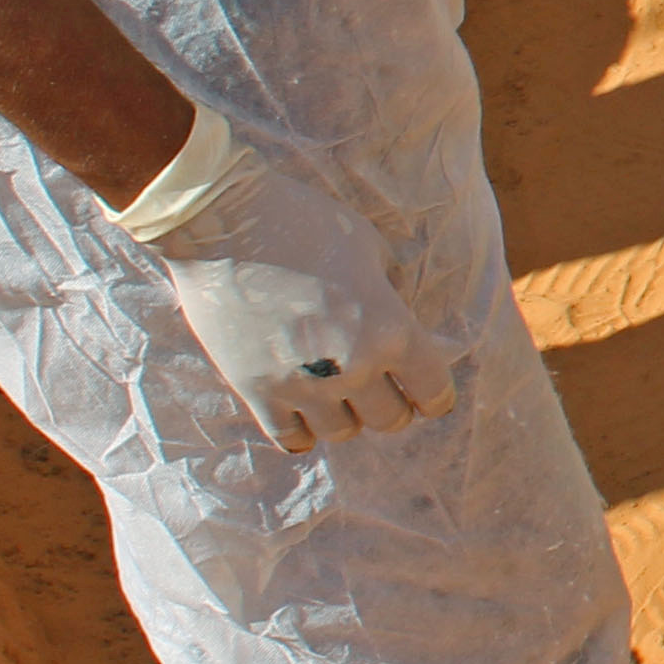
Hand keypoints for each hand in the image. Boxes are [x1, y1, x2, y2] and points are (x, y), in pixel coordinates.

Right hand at [124, 116, 458, 453]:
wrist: (227, 227)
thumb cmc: (306, 224)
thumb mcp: (370, 250)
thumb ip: (389, 295)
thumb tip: (399, 320)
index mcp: (392, 330)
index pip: (433, 391)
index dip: (435, 395)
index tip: (430, 394)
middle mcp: (354, 367)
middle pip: (391, 419)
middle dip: (395, 404)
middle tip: (385, 387)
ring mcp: (303, 385)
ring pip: (343, 433)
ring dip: (349, 416)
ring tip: (341, 393)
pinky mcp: (256, 392)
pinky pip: (291, 439)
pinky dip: (304, 431)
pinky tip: (305, 411)